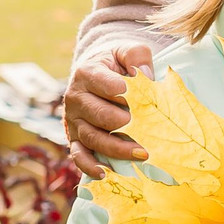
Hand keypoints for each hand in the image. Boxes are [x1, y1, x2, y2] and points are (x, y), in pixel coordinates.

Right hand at [65, 44, 153, 177]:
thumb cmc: (116, 62)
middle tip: (151, 131)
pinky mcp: (73, 137)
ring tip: (143, 154)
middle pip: (101, 115)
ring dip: (117, 149)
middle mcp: (75, 97)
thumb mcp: (125, 50)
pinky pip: (78, 155)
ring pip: (92, 138)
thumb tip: (145, 76)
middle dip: (127, 125)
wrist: (96, 72)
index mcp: (87, 72)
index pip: (110, 87)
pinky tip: (105, 174)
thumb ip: (137, 55)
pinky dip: (89, 166)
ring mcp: (73, 120)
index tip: (147, 101)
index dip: (130, 95)